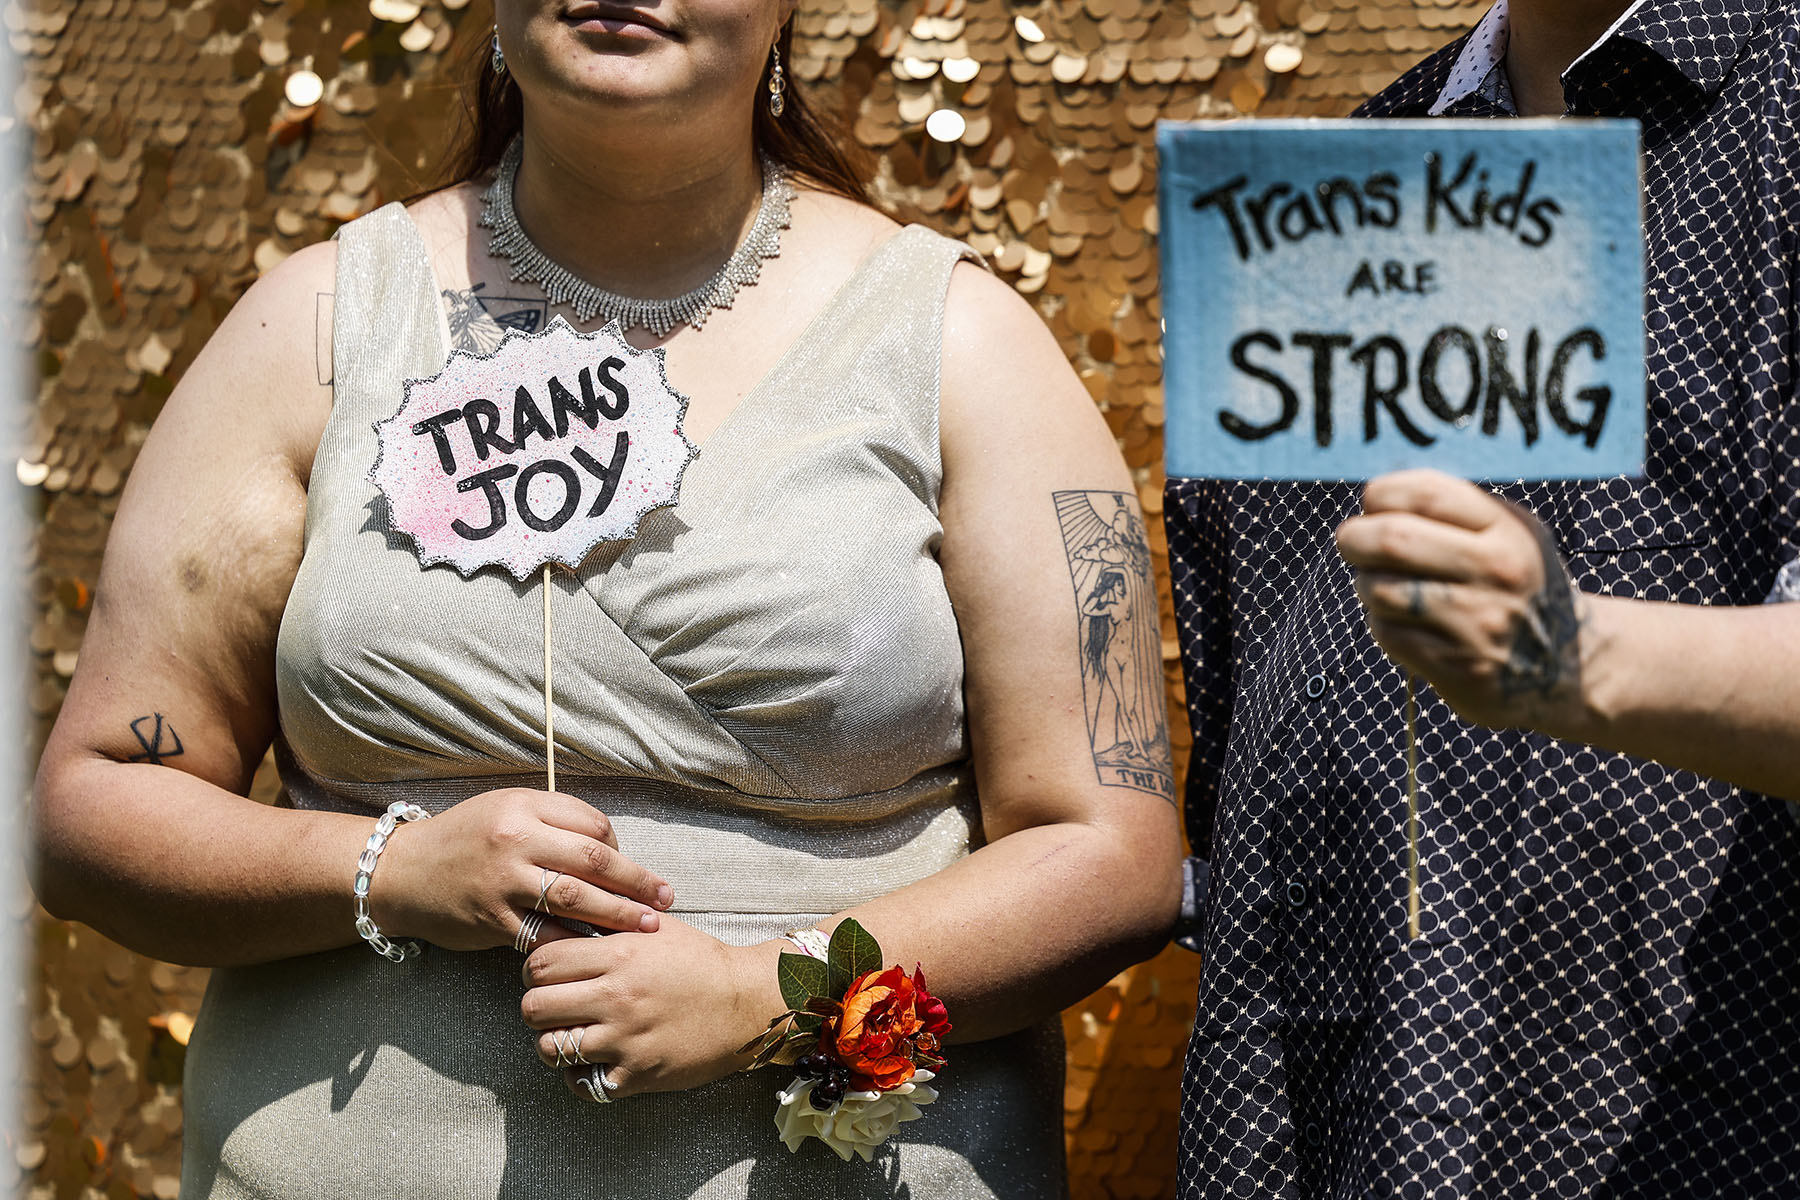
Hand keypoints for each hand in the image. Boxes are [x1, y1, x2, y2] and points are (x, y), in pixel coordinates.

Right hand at [372, 788, 673, 951]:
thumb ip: (553, 819)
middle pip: (594, 860)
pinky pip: (545, 934)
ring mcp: (504, 882)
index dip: (620, 848)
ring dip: (618, 914)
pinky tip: (599, 950)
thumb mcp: (506, 809)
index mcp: (524, 807)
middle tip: (665, 899)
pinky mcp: (493, 920)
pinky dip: (576, 943)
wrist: (403, 872)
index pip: (593, 825)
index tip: (632, 870)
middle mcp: (516, 840)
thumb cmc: (463, 838)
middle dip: (637, 882)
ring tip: (648, 925)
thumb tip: (608, 847)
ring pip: (576, 897)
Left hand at [519, 916, 782, 1097]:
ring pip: (549, 1048)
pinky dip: (580, 1074)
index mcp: (619, 954)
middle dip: (537, 1007)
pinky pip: (581, 1083)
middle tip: (554, 1007)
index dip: (535, 970)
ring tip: (571, 1035)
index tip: (548, 975)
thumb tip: (570, 912)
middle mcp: (616, 997)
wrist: (747, 1003)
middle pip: (533, 1007)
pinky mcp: (637, 1074)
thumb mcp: (657, 927)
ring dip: (554, 1042)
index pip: (540, 963)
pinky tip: (594, 1061)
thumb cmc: (702, 962)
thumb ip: (612, 920)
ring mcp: (625, 1039)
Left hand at [1335, 469, 1585, 730]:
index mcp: (1508, 530)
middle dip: (1355, 538)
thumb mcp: (1505, 536)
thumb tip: (1373, 498)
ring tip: (1383, 587)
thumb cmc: (1514, 588)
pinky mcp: (1461, 668)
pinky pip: (1387, 632)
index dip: (1381, 494)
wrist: (1569, 668)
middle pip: (1393, 539)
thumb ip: (1449, 512)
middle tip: (1351, 542)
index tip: (1371, 504)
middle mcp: (1499, 572)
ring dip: (1366, 585)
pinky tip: (1404, 624)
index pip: (1427, 493)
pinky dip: (1382, 624)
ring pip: (1380, 589)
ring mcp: (1481, 622)